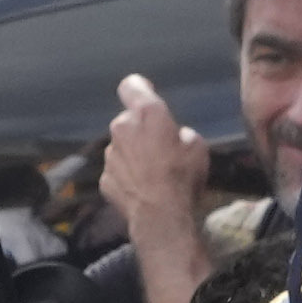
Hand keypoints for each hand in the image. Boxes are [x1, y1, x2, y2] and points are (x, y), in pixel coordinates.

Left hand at [98, 70, 207, 253]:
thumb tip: (174, 137)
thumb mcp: (197, 146)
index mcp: (147, 114)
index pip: (132, 85)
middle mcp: (122, 128)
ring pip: (121, 147)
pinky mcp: (104, 178)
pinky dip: (127, 176)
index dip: (139, 89)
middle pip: (128, 121)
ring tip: (152, 174)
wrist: (160, 217)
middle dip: (141, 130)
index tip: (147, 96)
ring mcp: (110, 154)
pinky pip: (117, 171)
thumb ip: (180, 133)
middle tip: (160, 149)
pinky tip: (142, 189)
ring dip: (133, 154)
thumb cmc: (182, 176)